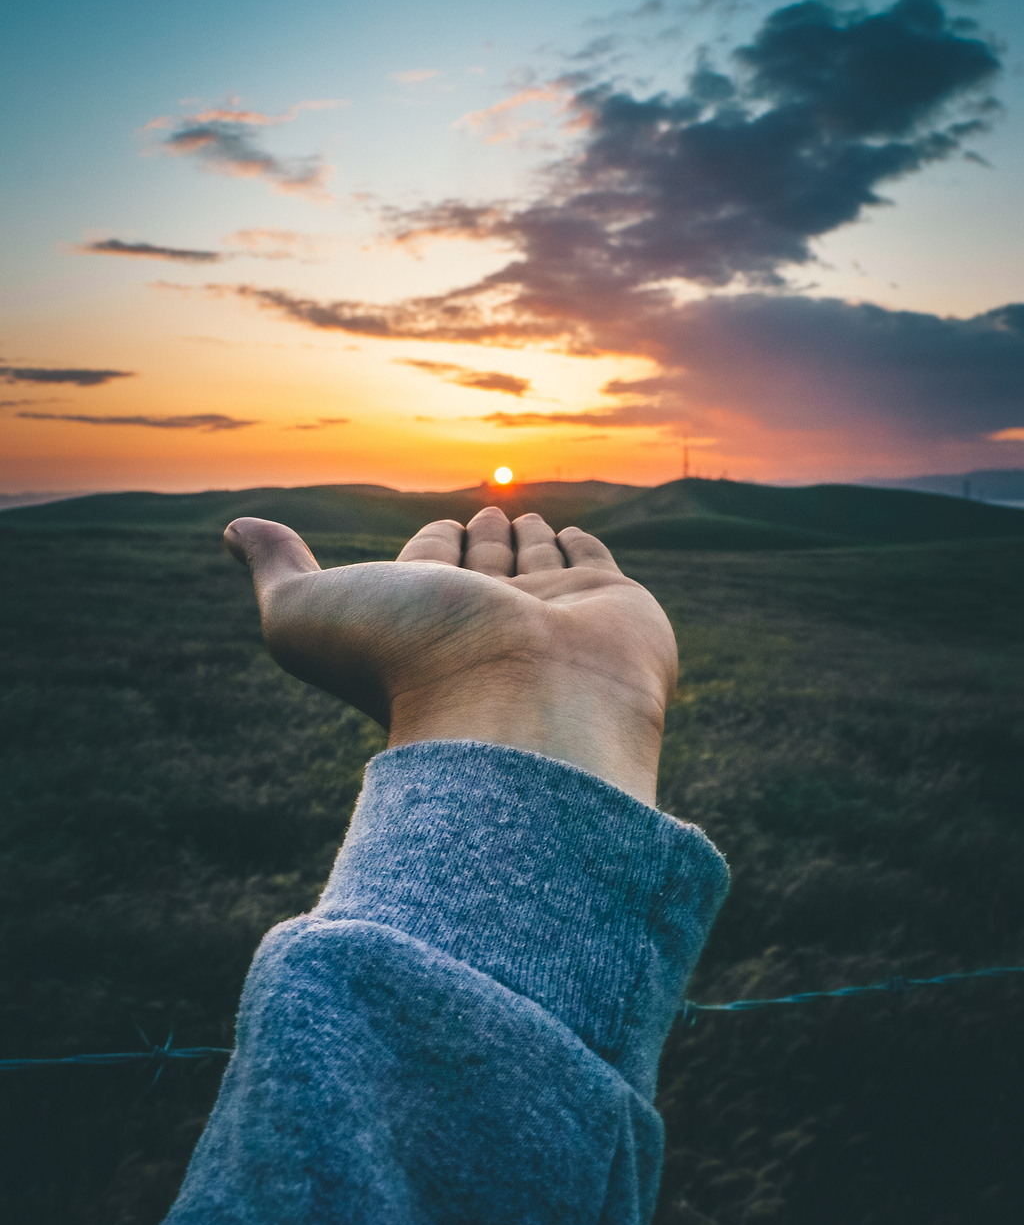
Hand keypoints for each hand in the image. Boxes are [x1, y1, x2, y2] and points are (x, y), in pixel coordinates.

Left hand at [224, 507, 677, 804]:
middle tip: (478, 521)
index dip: (429, 547)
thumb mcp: (307, 616)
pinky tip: (572, 533)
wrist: (526, 705)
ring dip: (526, 537)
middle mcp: (487, 620)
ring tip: (518, 520)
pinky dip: (583, 544)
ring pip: (538, 560)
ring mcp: (553, 615)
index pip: (426, 565)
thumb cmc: (410, 664)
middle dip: (478, 539)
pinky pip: (598, 562)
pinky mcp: (616, 606)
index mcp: (424, 619)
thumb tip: (235, 531)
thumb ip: (276, 571)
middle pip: (483, 565)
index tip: (437, 531)